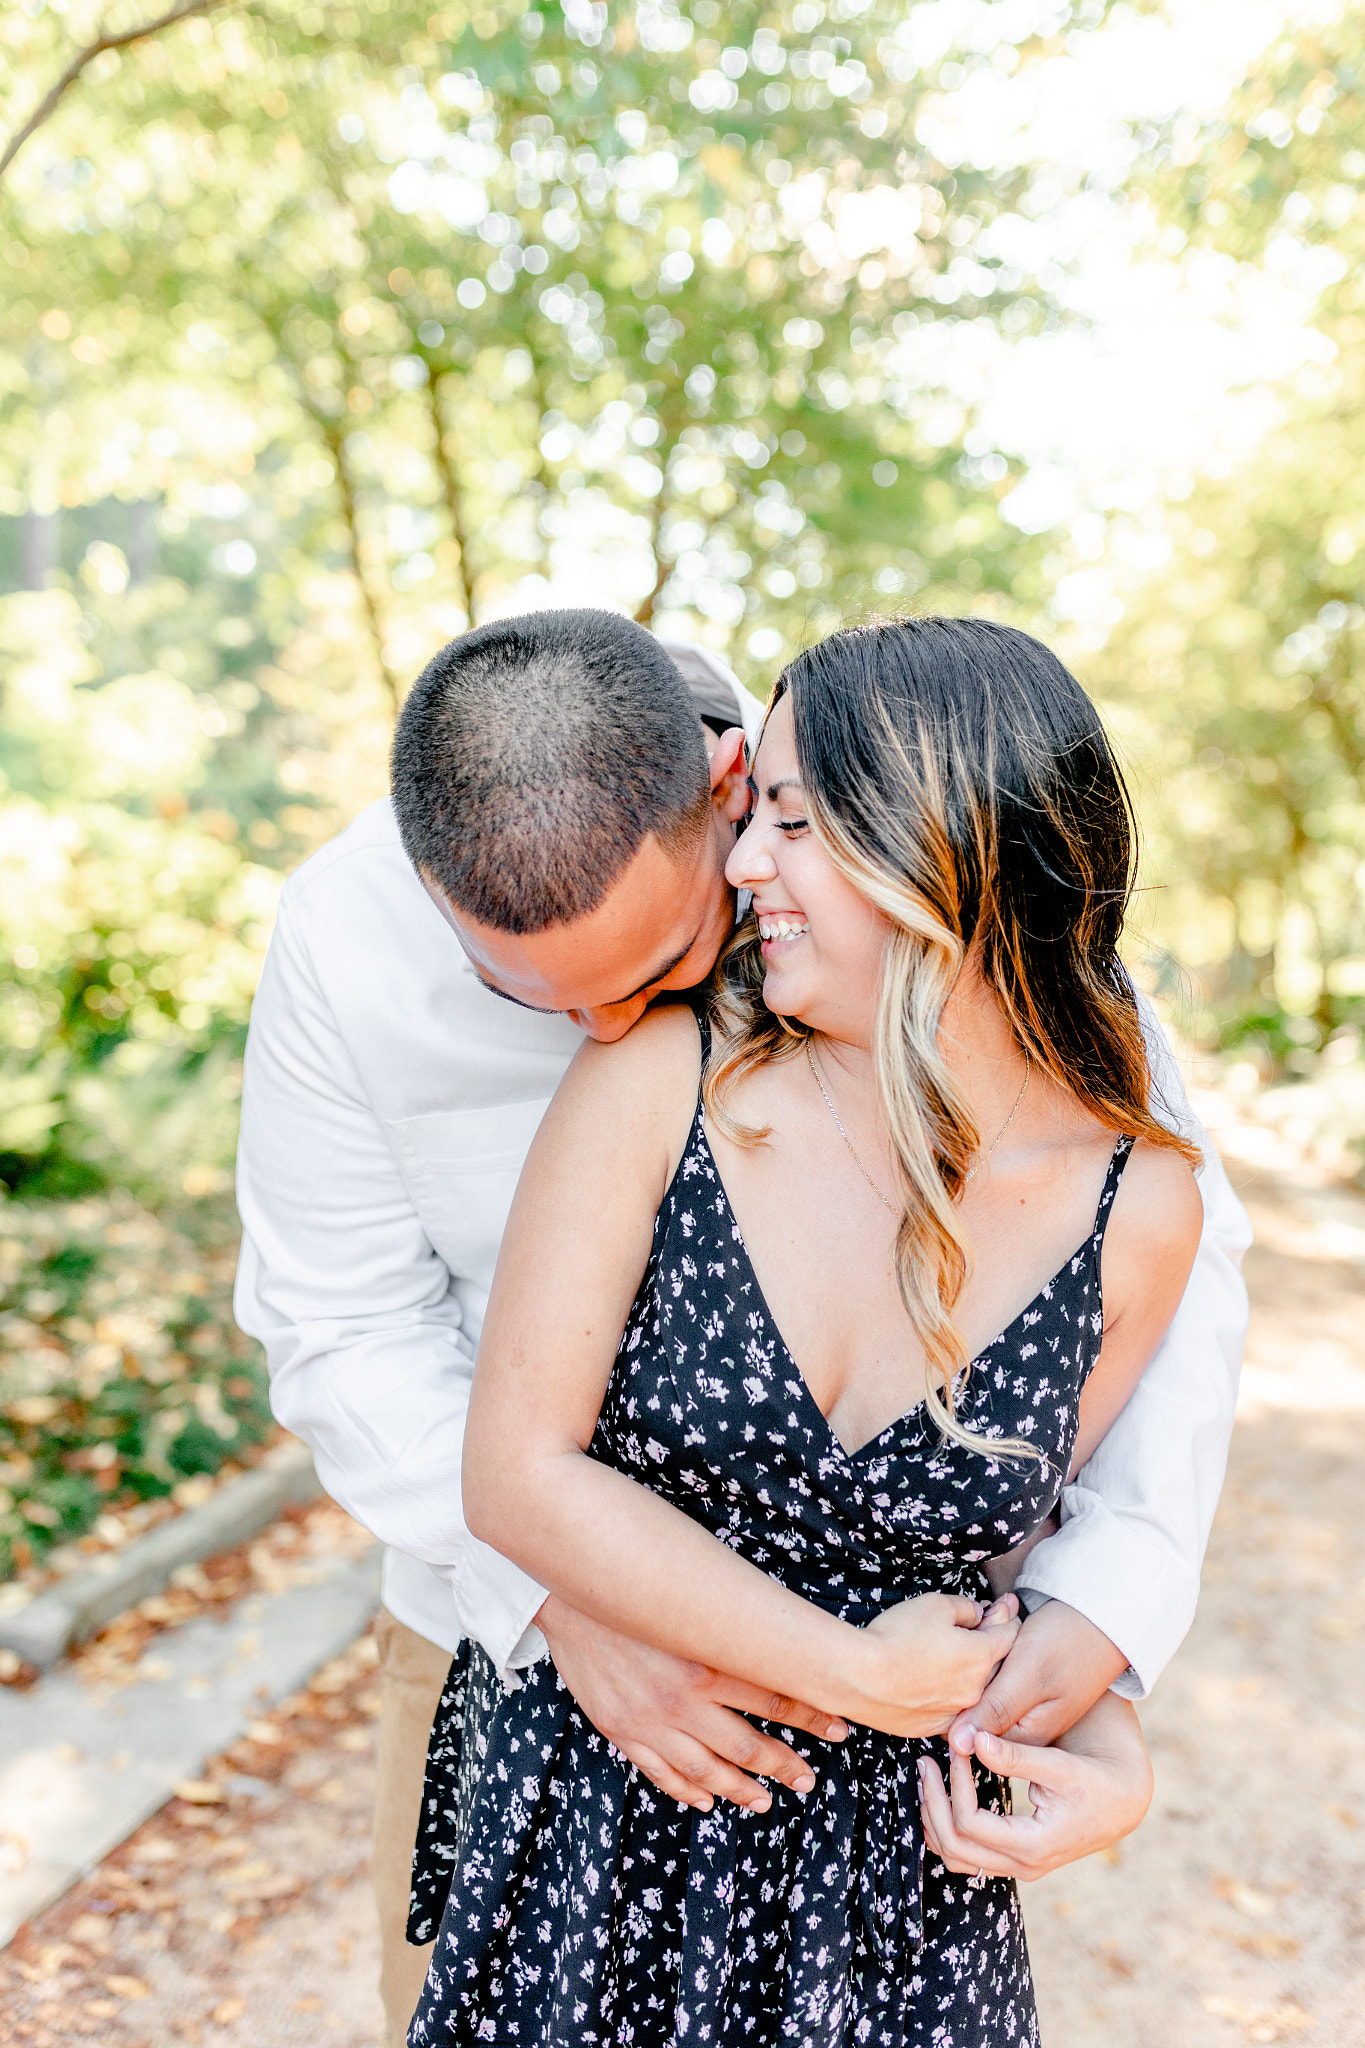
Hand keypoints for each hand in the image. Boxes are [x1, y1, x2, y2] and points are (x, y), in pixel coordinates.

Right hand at [536, 1595, 848, 1815]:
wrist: (566, 1597)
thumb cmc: (637, 1591)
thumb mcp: (692, 1602)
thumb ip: (731, 1628)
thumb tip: (779, 1638)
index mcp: (705, 1663)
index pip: (773, 1697)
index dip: (811, 1715)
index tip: (839, 1727)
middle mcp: (681, 1700)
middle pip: (746, 1744)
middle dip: (783, 1763)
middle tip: (807, 1778)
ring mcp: (649, 1721)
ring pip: (706, 1769)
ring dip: (741, 1788)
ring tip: (766, 1800)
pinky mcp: (621, 1730)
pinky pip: (661, 1772)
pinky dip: (687, 1790)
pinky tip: (707, 1799)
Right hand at [856, 1593, 1019, 1738]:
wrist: (859, 1677)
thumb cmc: (897, 1636)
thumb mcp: (935, 1604)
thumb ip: (965, 1607)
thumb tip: (978, 1614)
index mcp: (982, 1656)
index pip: (1009, 1634)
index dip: (1005, 1618)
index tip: (1000, 1610)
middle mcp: (976, 1689)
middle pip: (995, 1664)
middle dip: (989, 1645)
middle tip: (975, 1629)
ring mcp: (955, 1712)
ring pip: (972, 1689)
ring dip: (968, 1673)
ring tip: (948, 1655)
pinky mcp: (932, 1726)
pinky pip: (950, 1708)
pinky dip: (947, 1695)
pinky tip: (931, 1681)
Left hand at [918, 1691, 1152, 1881]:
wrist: (1124, 1800)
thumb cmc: (1096, 1779)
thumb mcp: (1058, 1764)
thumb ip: (1016, 1756)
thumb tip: (973, 1741)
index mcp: (1034, 1845)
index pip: (971, 1823)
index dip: (955, 1785)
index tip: (955, 1749)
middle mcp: (1024, 1865)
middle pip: (956, 1847)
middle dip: (932, 1803)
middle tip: (925, 1763)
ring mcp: (1019, 1866)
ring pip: (957, 1857)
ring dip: (935, 1818)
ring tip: (928, 1778)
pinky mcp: (1017, 1856)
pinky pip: (970, 1854)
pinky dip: (948, 1827)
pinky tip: (943, 1794)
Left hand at [948, 1596, 1127, 1750]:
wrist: (1105, 1619)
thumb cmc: (1068, 1643)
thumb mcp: (1028, 1676)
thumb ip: (994, 1711)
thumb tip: (956, 1745)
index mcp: (1024, 1736)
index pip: (969, 1726)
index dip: (964, 1685)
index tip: (974, 1651)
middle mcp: (1026, 1730)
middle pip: (976, 1707)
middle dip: (977, 1668)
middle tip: (995, 1629)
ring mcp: (1028, 1710)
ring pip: (986, 1688)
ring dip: (988, 1657)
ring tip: (1007, 1624)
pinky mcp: (1030, 1691)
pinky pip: (1000, 1677)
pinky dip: (1000, 1652)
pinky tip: (1014, 1632)